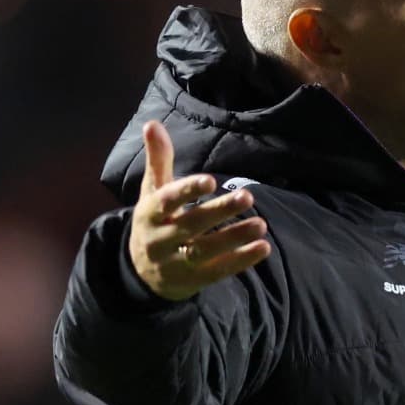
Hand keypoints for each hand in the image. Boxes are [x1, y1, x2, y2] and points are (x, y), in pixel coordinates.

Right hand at [127, 121, 270, 300]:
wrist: (142, 273)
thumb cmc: (155, 221)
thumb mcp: (152, 191)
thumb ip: (158, 159)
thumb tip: (152, 123)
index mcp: (150, 213)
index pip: (167, 201)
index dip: (187, 191)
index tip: (211, 180)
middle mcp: (160, 240)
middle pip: (190, 225)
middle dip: (219, 211)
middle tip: (247, 196)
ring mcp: (176, 263)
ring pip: (205, 250)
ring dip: (234, 237)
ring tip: (261, 224)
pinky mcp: (193, 281)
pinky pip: (218, 271)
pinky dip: (241, 260)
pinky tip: (263, 247)